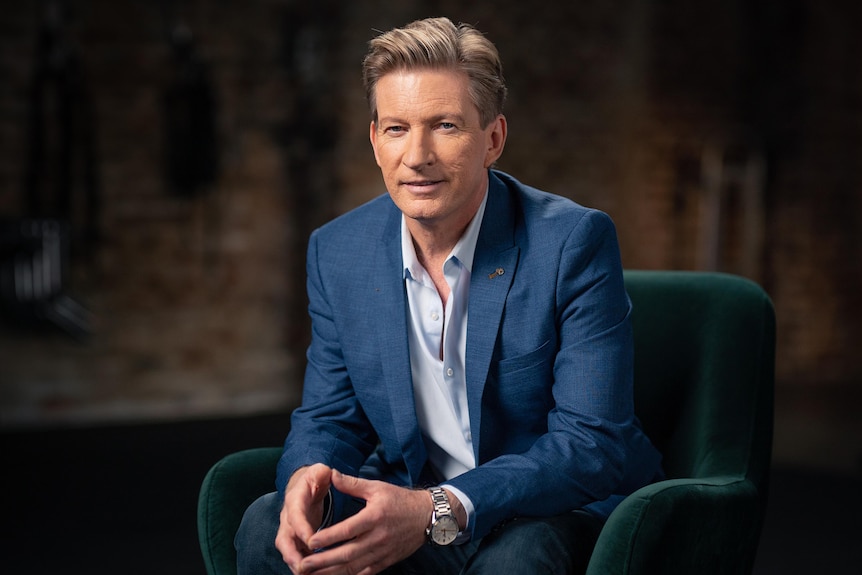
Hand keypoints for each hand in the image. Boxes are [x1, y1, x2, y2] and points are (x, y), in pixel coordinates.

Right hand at [275, 464, 333, 571]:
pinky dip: (303, 566)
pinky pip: (296, 554)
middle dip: (292, 555)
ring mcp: (290, 530)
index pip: (295, 515)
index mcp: (294, 500)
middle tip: (302, 568)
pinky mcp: (295, 539)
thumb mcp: (319, 471)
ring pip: (288, 550)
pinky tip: (314, 574)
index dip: (302, 529)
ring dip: (296, 564)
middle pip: (284, 539)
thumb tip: (329, 473)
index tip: (312, 541)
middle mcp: (288, 517)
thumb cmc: (315, 479)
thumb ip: (322, 472)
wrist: (305, 485)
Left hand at [295, 470, 431, 574]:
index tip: (309, 541)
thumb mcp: (377, 487)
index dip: (327, 537)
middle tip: (303, 565)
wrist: (427, 516)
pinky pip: (365, 573)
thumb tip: (331, 475)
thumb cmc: (400, 500)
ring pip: (354, 567)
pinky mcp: (386, 562)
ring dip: (332, 572)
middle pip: (347, 553)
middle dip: (323, 561)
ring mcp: (382, 552)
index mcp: (374, 516)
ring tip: (312, 574)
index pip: (347, 530)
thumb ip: (352, 484)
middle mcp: (378, 537)